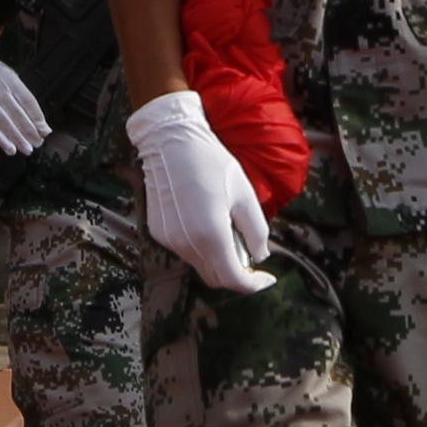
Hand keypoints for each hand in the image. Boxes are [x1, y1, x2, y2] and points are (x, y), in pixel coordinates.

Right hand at [0, 35, 51, 158]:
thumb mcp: (7, 74)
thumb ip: (20, 93)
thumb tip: (35, 115)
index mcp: (9, 78)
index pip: (27, 100)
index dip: (37, 117)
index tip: (45, 129)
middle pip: (17, 113)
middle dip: (30, 131)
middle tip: (38, 142)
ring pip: (4, 122)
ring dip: (17, 138)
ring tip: (27, 148)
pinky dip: (0, 138)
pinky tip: (9, 147)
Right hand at [131, 91, 278, 292]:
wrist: (170, 141)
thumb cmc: (211, 162)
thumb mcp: (245, 194)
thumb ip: (256, 230)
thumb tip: (260, 255)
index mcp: (212, 235)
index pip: (234, 279)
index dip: (254, 284)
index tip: (267, 278)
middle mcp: (187, 244)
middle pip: (215, 278)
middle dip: (236, 273)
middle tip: (249, 251)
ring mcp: (170, 240)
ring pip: (200, 265)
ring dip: (218, 258)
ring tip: (227, 227)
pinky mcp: (159, 232)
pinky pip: (185, 251)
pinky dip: (201, 247)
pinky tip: (205, 220)